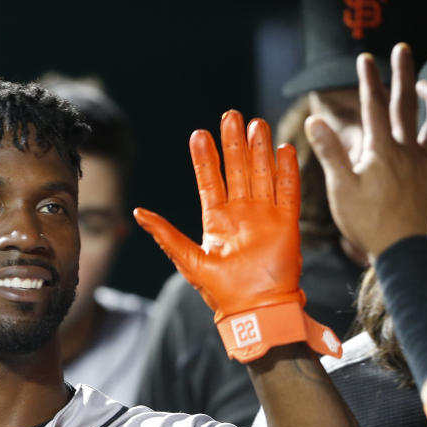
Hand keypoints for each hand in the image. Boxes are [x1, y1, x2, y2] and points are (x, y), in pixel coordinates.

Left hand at [135, 110, 341, 361]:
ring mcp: (265, 216)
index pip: (209, 181)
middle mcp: (241, 214)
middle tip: (230, 115)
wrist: (256, 311)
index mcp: (217, 221)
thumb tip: (138, 212)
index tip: (199, 134)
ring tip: (255, 124)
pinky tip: (283, 149)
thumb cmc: (222, 293)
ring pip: (261, 174)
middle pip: (237, 170)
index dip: (205, 158)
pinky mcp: (288, 224)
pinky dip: (287, 171)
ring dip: (258, 150)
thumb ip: (166, 235)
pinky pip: (288, 191)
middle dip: (233, 143)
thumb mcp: (189, 261)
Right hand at [305, 42, 426, 258]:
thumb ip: (331, 151)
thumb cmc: (367, 222)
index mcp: (380, 150)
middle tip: (402, 49)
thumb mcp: (341, 188)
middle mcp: (405, 150)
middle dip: (402, 74)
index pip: (373, 106)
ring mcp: (421, 162)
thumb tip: (316, 120)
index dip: (368, 80)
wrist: (401, 251)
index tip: (365, 58)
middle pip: (405, 104)